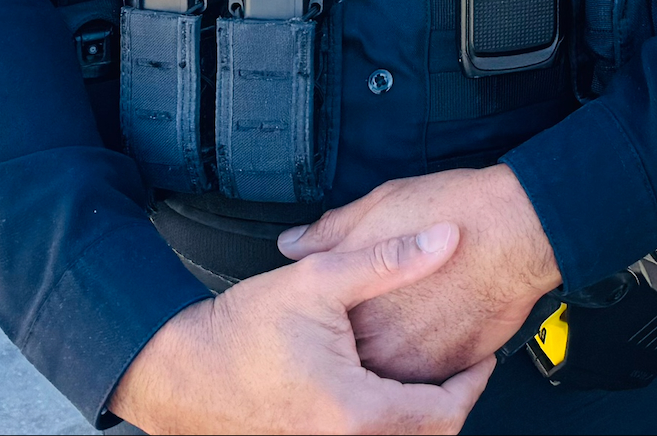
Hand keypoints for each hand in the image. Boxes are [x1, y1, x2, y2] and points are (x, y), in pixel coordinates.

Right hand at [110, 224, 492, 434]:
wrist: (176, 370)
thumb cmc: (237, 331)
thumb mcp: (318, 280)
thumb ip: (389, 259)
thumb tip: (446, 238)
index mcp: (354, 410)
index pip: (443, 414)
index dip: (472, 384)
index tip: (481, 358)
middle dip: (448, 403)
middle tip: (460, 370)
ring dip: (416, 414)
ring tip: (425, 377)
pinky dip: (384, 421)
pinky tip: (380, 389)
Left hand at [279, 165, 560, 383]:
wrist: (519, 227)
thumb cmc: (453, 211)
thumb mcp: (378, 207)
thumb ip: (330, 232)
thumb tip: (293, 242)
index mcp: (352, 310)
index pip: (321, 331)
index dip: (329, 316)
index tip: (337, 308)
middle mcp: (381, 348)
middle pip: (356, 357)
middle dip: (362, 339)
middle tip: (376, 315)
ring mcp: (418, 363)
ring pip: (392, 372)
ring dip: (394, 351)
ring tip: (408, 317)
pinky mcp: (453, 368)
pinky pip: (429, 375)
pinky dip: (428, 355)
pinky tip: (435, 323)